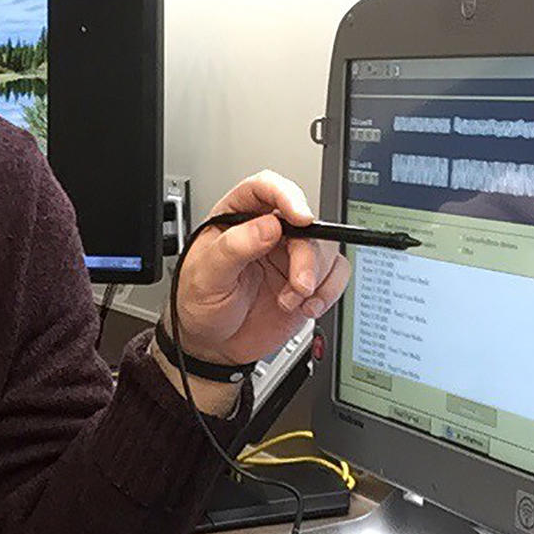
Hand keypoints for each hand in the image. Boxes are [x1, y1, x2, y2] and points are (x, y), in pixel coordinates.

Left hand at [169, 170, 350, 366]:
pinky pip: (336, 273)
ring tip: (291, 301)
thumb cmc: (197, 304)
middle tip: (299, 284)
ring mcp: (288, 256)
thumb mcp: (207, 276)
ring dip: (315, 278)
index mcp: (236, 218)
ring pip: (324, 247)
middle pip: (304, 222)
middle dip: (307, 255)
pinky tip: (305, 307)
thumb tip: (268, 226)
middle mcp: (266, 232)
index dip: (286, 195)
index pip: (264, 188)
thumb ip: (234, 248)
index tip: (300, 217)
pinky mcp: (306, 280)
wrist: (210, 344)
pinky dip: (328, 291)